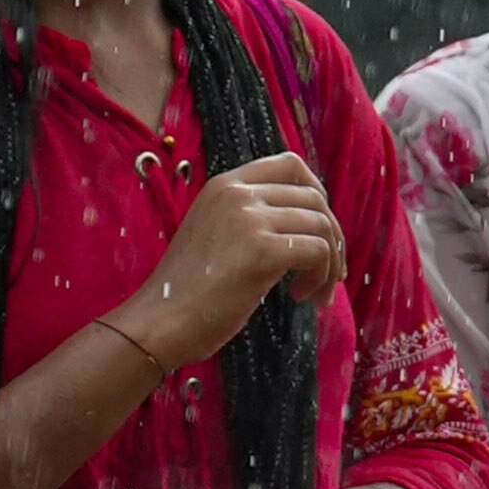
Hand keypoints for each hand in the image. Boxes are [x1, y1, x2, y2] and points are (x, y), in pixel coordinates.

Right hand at [119, 155, 344, 369]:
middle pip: (314, 197)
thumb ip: (252, 217)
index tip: (318, 225)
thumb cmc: (187, 291)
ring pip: (322, 226)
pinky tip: (301, 296)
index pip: (290, 164)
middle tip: (327, 270)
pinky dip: (322, 277)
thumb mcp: (216, 233)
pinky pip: (319, 251)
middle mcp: (237, 193)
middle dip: (331, 235)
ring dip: (330, 263)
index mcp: (224, 185)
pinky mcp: (262, 250)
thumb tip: (311, 219)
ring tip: (314, 291)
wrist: (157, 324)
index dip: (316, 191)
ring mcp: (249, 219)